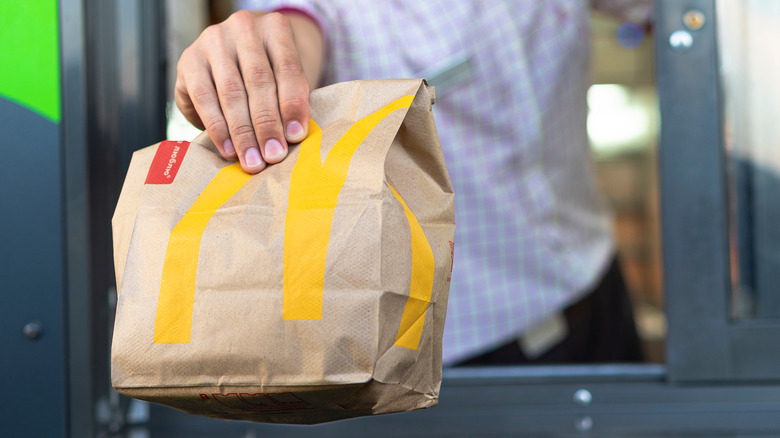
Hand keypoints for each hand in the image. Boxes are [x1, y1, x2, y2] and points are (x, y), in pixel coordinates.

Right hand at [175, 10, 322, 172]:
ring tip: (252, 160)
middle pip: (258, 81)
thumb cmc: (269, 74)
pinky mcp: (190, 60)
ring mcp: (213, 41)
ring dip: (242, 132)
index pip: (288, 68)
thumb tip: (291, 138)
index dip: (293, 105)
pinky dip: (217, 128)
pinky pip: (204, 98)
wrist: (235, 57)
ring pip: (231, 92)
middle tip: (273, 156)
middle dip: (267, 124)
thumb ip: (290, 101)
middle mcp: (243, 28)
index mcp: (275, 28)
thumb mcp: (285, 79)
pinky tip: (228, 149)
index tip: (296, 136)